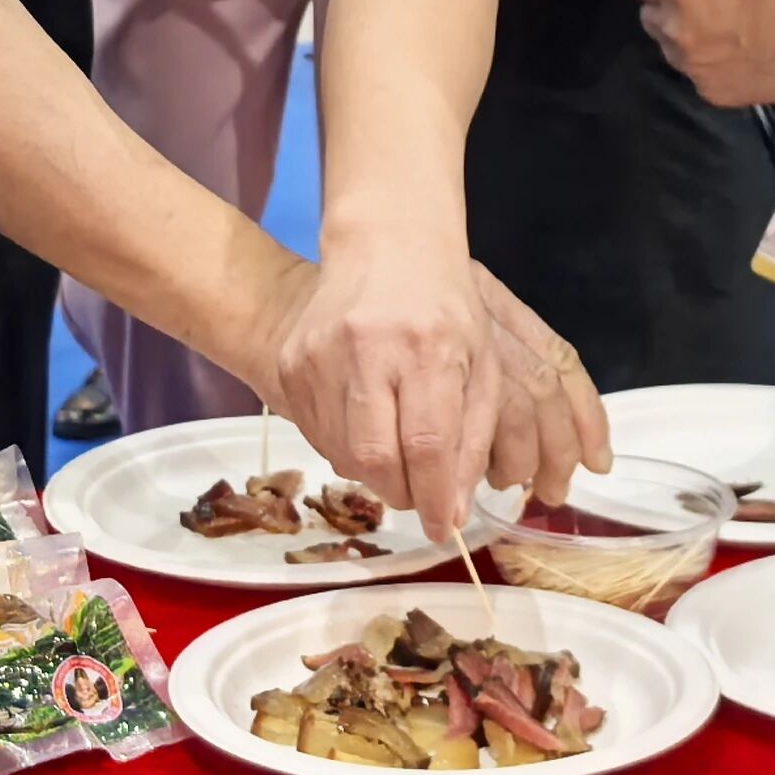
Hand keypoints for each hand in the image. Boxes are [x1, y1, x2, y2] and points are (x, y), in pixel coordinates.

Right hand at [268, 230, 603, 518]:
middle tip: (417, 492)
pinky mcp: (292, 362)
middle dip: (400, 492)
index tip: (443, 527)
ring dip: (374, 472)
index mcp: (428, 347)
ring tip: (396, 449)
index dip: (433, 496)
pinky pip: (317, 434)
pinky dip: (346, 448)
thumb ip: (471, 440)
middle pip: (376, 457)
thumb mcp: (482, 366)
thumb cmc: (446, 310)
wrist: (386, 248)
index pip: (427, 444)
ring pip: (342, 453)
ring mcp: (321, 353)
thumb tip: (449, 511)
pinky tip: (366, 423)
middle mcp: (368, 348)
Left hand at [626, 0, 774, 106]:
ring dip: (684, 34)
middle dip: (669, 3)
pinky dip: (708, 62)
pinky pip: (696, 73)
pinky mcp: (714, 94)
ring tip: (725, 25)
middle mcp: (677, 32)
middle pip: (650, 15)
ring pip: (670, 47)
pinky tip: (740, 51)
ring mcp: (695, 68)